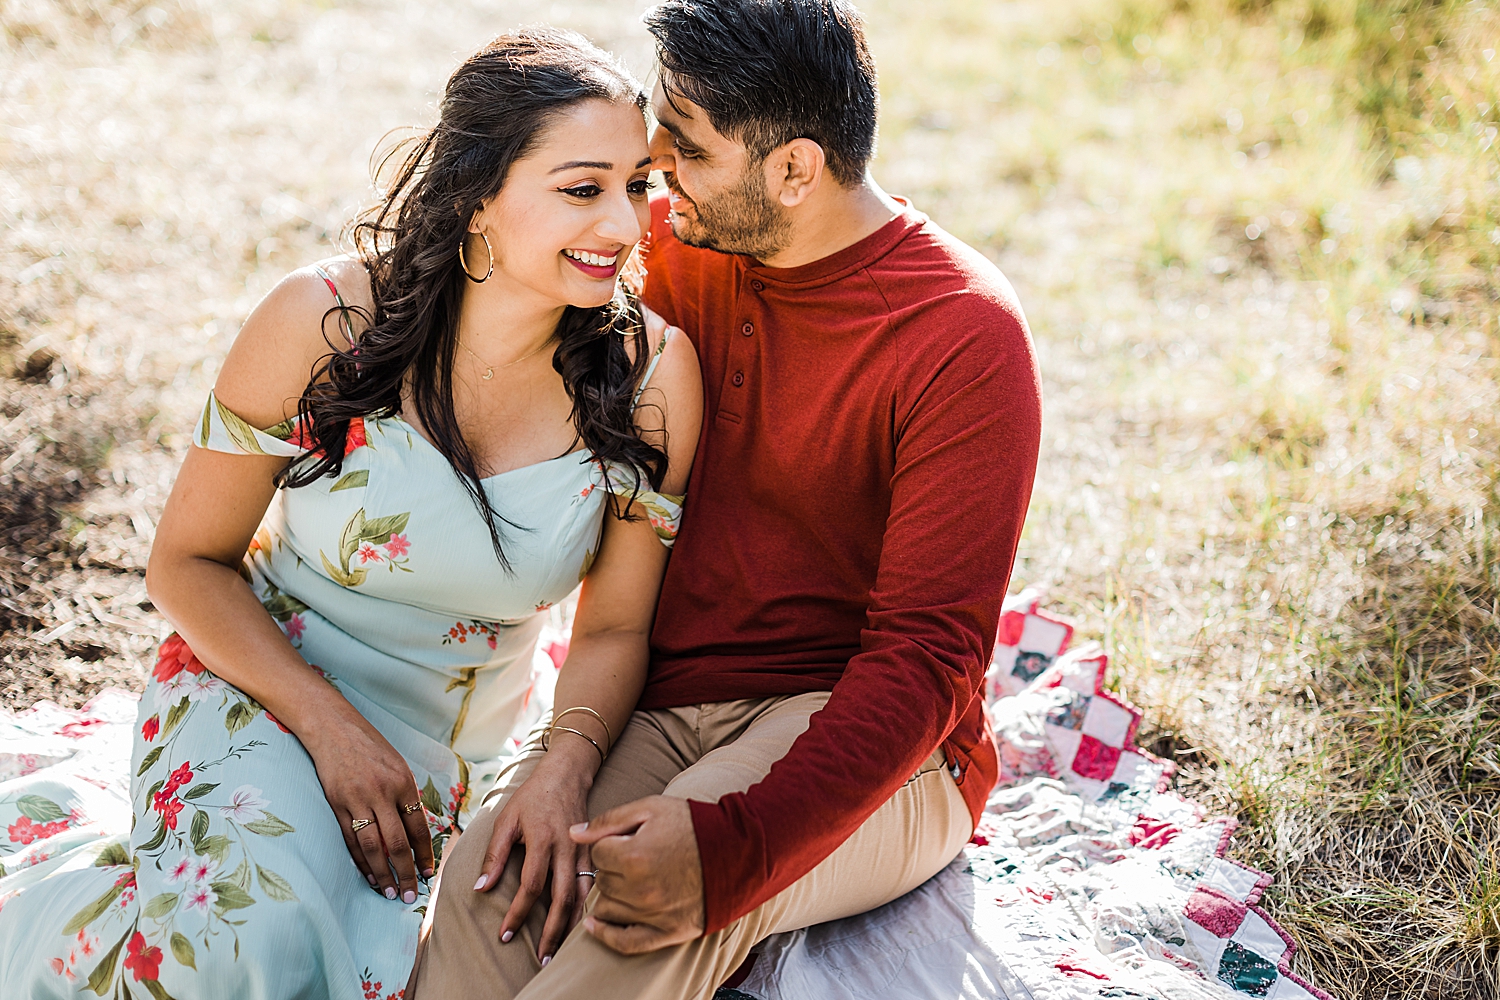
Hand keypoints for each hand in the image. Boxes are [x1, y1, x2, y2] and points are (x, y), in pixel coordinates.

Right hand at [302, 711, 433, 904]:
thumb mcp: (398, 766)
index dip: (424, 853)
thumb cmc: (370, 746)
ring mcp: (358, 800)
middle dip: (406, 872)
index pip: (418, 827)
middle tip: (411, 895)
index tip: (429, 873)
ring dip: (382, 873)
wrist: (333, 728)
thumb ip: (405, 796)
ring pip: (373, 847)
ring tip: (389, 892)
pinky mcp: (337, 805)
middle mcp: (382, 793)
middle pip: (397, 842)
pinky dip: (361, 862)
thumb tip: (415, 831)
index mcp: (403, 783)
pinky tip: (369, 876)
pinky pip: (351, 840)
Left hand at [472, 752, 594, 962]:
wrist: (567, 774)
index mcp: (543, 840)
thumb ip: (494, 855)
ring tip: (560, 950)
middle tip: (541, 958)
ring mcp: (583, 851)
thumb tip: (481, 889)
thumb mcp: (506, 820)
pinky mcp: (593, 852)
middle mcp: (566, 848)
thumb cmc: (532, 797)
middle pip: (562, 898)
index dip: (517, 913)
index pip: (531, 886)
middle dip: (551, 931)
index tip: (504, 935)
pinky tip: (580, 925)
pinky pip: (593, 886)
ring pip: (582, 895)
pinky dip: (587, 908)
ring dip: (571, 925)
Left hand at [570, 795, 704, 953]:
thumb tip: (573, 833)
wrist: (737, 850)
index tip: (625, 840)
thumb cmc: (694, 825)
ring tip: (629, 881)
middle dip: (612, 868)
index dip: (609, 843)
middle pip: (602, 881)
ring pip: (608, 909)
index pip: (597, 853)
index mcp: (633, 855)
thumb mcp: (651, 808)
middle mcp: (639, 889)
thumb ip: (609, 820)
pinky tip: (595, 925)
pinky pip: (625, 943)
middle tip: (633, 857)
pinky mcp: (666, 932)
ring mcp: (652, 914)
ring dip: (612, 895)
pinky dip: (606, 935)